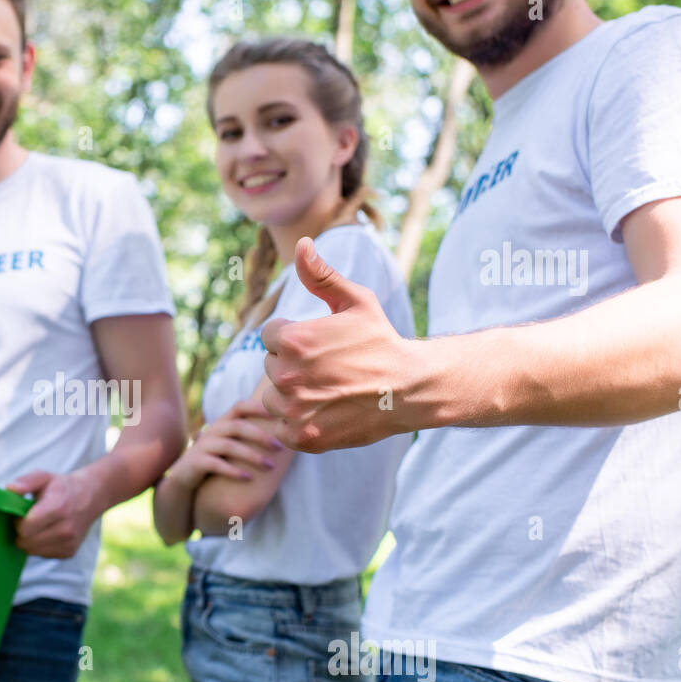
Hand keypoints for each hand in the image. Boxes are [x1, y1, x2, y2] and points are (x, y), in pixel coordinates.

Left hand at [5, 470, 99, 558]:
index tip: (22, 513)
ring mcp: (69, 543)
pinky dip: (39, 546)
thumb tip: (10, 489)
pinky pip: (42, 555)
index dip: (18, 521)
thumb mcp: (44, 477)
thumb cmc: (61, 487)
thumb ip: (26, 482)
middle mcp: (66, 529)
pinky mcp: (69, 553)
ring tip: (38, 525)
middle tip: (28, 519)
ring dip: (29, 540)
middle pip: (26, 542)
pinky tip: (47, 532)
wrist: (90, 498)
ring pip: (31, 551)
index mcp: (58, 507)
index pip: (26, 527)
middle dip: (21, 531)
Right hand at [167, 398, 284, 489]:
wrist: (184, 478)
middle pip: (238, 426)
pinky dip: (234, 471)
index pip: (240, 406)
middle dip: (261, 436)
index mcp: (222, 423)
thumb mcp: (228, 445)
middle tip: (280, 447)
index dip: (259, 407)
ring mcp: (203, 446)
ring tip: (270, 466)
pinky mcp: (196, 462)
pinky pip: (216, 465)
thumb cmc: (214, 460)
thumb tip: (281, 435)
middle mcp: (212, 431)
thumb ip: (245, 436)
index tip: (279, 415)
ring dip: (252, 456)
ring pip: (229, 446)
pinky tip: (249, 478)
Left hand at [262, 236, 418, 451]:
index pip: (270, 335)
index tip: (319, 344)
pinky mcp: (301, 437)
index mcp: (294, 339)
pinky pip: (280, 427)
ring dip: (290, 395)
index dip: (293, 337)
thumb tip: (300, 244)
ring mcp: (293, 409)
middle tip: (328, 368)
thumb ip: (321, 276)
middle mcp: (287, 375)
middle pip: (271, 366)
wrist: (410, 388)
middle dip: (292, 365)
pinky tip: (323, 411)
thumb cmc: (382, 341)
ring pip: (272, 397)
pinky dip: (296, 423)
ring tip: (326, 390)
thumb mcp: (356, 301)